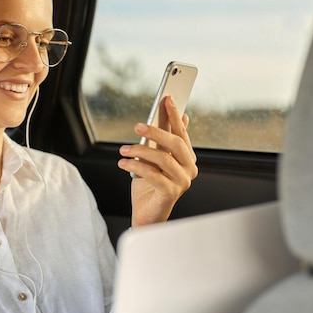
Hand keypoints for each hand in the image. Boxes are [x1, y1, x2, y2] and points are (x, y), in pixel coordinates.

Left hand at [117, 96, 197, 226]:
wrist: (145, 214)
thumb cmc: (149, 185)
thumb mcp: (154, 159)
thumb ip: (163, 140)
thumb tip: (178, 117)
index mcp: (187, 158)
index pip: (182, 133)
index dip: (175, 115)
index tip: (167, 99)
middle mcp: (189, 169)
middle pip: (176, 144)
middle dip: (156, 132)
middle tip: (138, 126)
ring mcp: (182, 182)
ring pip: (163, 159)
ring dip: (140, 151)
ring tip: (123, 150)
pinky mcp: (171, 193)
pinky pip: (153, 175)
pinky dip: (136, 166)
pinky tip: (123, 162)